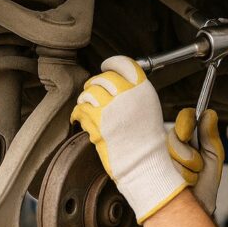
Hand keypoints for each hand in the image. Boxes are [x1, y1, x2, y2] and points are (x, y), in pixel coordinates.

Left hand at [70, 56, 187, 222]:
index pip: (124, 64)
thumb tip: (113, 81)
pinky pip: (80, 110)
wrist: (144, 162)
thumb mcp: (149, 107)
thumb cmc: (147, 139)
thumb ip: (134, 91)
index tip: (106, 67)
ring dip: (85, 98)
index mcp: (143, 89)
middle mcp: (127, 95)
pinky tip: (80, 117)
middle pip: (104, 77)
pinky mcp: (97, 122)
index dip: (112, 64)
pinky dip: (78, 113)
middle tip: (93, 90)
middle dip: (95, 83)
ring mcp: (111, 108)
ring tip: (87, 105)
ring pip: (89, 92)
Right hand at [167, 108, 223, 215]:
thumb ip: (210, 137)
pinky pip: (157, 164)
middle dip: (187, 154)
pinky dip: (172, 176)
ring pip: (167, 152)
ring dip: (183, 169)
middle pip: (174, 135)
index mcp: (188, 137)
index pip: (185, 117)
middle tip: (197, 168)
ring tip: (189, 181)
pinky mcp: (149, 168)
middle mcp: (172, 143)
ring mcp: (158, 155)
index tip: (188, 134)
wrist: (193, 211)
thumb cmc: (203, 185)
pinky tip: (177, 184)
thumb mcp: (213, 159)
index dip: (186, 121)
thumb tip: (209, 113)